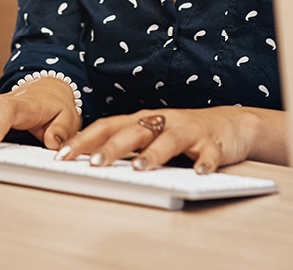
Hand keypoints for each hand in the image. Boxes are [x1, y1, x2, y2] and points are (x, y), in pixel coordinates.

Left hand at [56, 106, 285, 173]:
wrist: (230, 124)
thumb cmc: (182, 133)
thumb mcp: (150, 135)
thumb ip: (126, 145)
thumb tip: (88, 161)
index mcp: (142, 120)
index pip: (107, 126)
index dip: (84, 140)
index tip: (62, 156)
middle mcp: (162, 122)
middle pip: (133, 131)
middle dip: (112, 148)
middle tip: (93, 164)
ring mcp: (188, 131)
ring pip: (168, 140)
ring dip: (154, 154)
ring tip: (140, 168)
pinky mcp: (213, 143)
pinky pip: (210, 154)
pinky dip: (205, 163)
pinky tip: (199, 173)